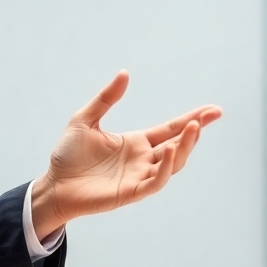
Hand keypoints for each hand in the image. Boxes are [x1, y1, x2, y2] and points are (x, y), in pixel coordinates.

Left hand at [31, 70, 221, 238]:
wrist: (53, 185)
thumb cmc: (68, 156)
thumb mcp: (85, 120)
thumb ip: (106, 99)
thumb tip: (125, 74)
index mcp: (137, 142)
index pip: (170, 129)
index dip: (192, 119)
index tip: (213, 110)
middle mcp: (143, 159)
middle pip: (178, 144)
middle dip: (195, 130)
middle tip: (211, 115)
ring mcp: (139, 176)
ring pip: (173, 163)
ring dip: (185, 147)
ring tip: (194, 127)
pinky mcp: (131, 192)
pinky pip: (155, 182)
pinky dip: (165, 168)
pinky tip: (169, 150)